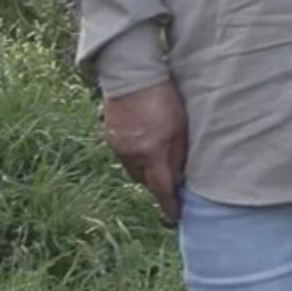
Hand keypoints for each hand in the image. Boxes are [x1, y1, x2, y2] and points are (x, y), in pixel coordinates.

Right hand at [102, 79, 187, 223]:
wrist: (132, 74)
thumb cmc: (164, 95)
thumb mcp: (180, 125)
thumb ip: (180, 154)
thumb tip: (180, 177)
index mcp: (150, 153)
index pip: (161, 189)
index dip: (169, 205)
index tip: (177, 216)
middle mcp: (131, 154)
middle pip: (146, 181)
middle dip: (158, 185)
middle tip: (173, 186)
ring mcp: (117, 146)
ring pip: (134, 170)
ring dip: (147, 171)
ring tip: (160, 164)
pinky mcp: (110, 136)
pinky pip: (125, 156)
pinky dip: (137, 157)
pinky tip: (146, 146)